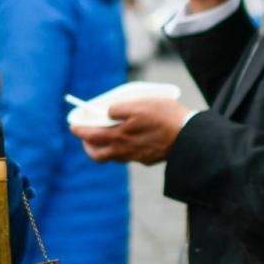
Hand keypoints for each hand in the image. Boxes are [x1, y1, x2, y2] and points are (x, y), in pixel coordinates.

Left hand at [71, 97, 190, 164]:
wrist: (190, 137)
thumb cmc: (166, 116)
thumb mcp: (141, 104)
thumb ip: (120, 108)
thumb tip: (107, 111)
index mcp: (119, 137)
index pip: (91, 136)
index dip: (79, 131)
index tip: (73, 126)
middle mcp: (125, 151)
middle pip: (98, 154)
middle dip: (89, 146)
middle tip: (87, 136)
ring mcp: (136, 158)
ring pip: (114, 157)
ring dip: (106, 148)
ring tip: (108, 136)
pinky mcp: (148, 159)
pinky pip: (129, 156)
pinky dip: (123, 149)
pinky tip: (130, 139)